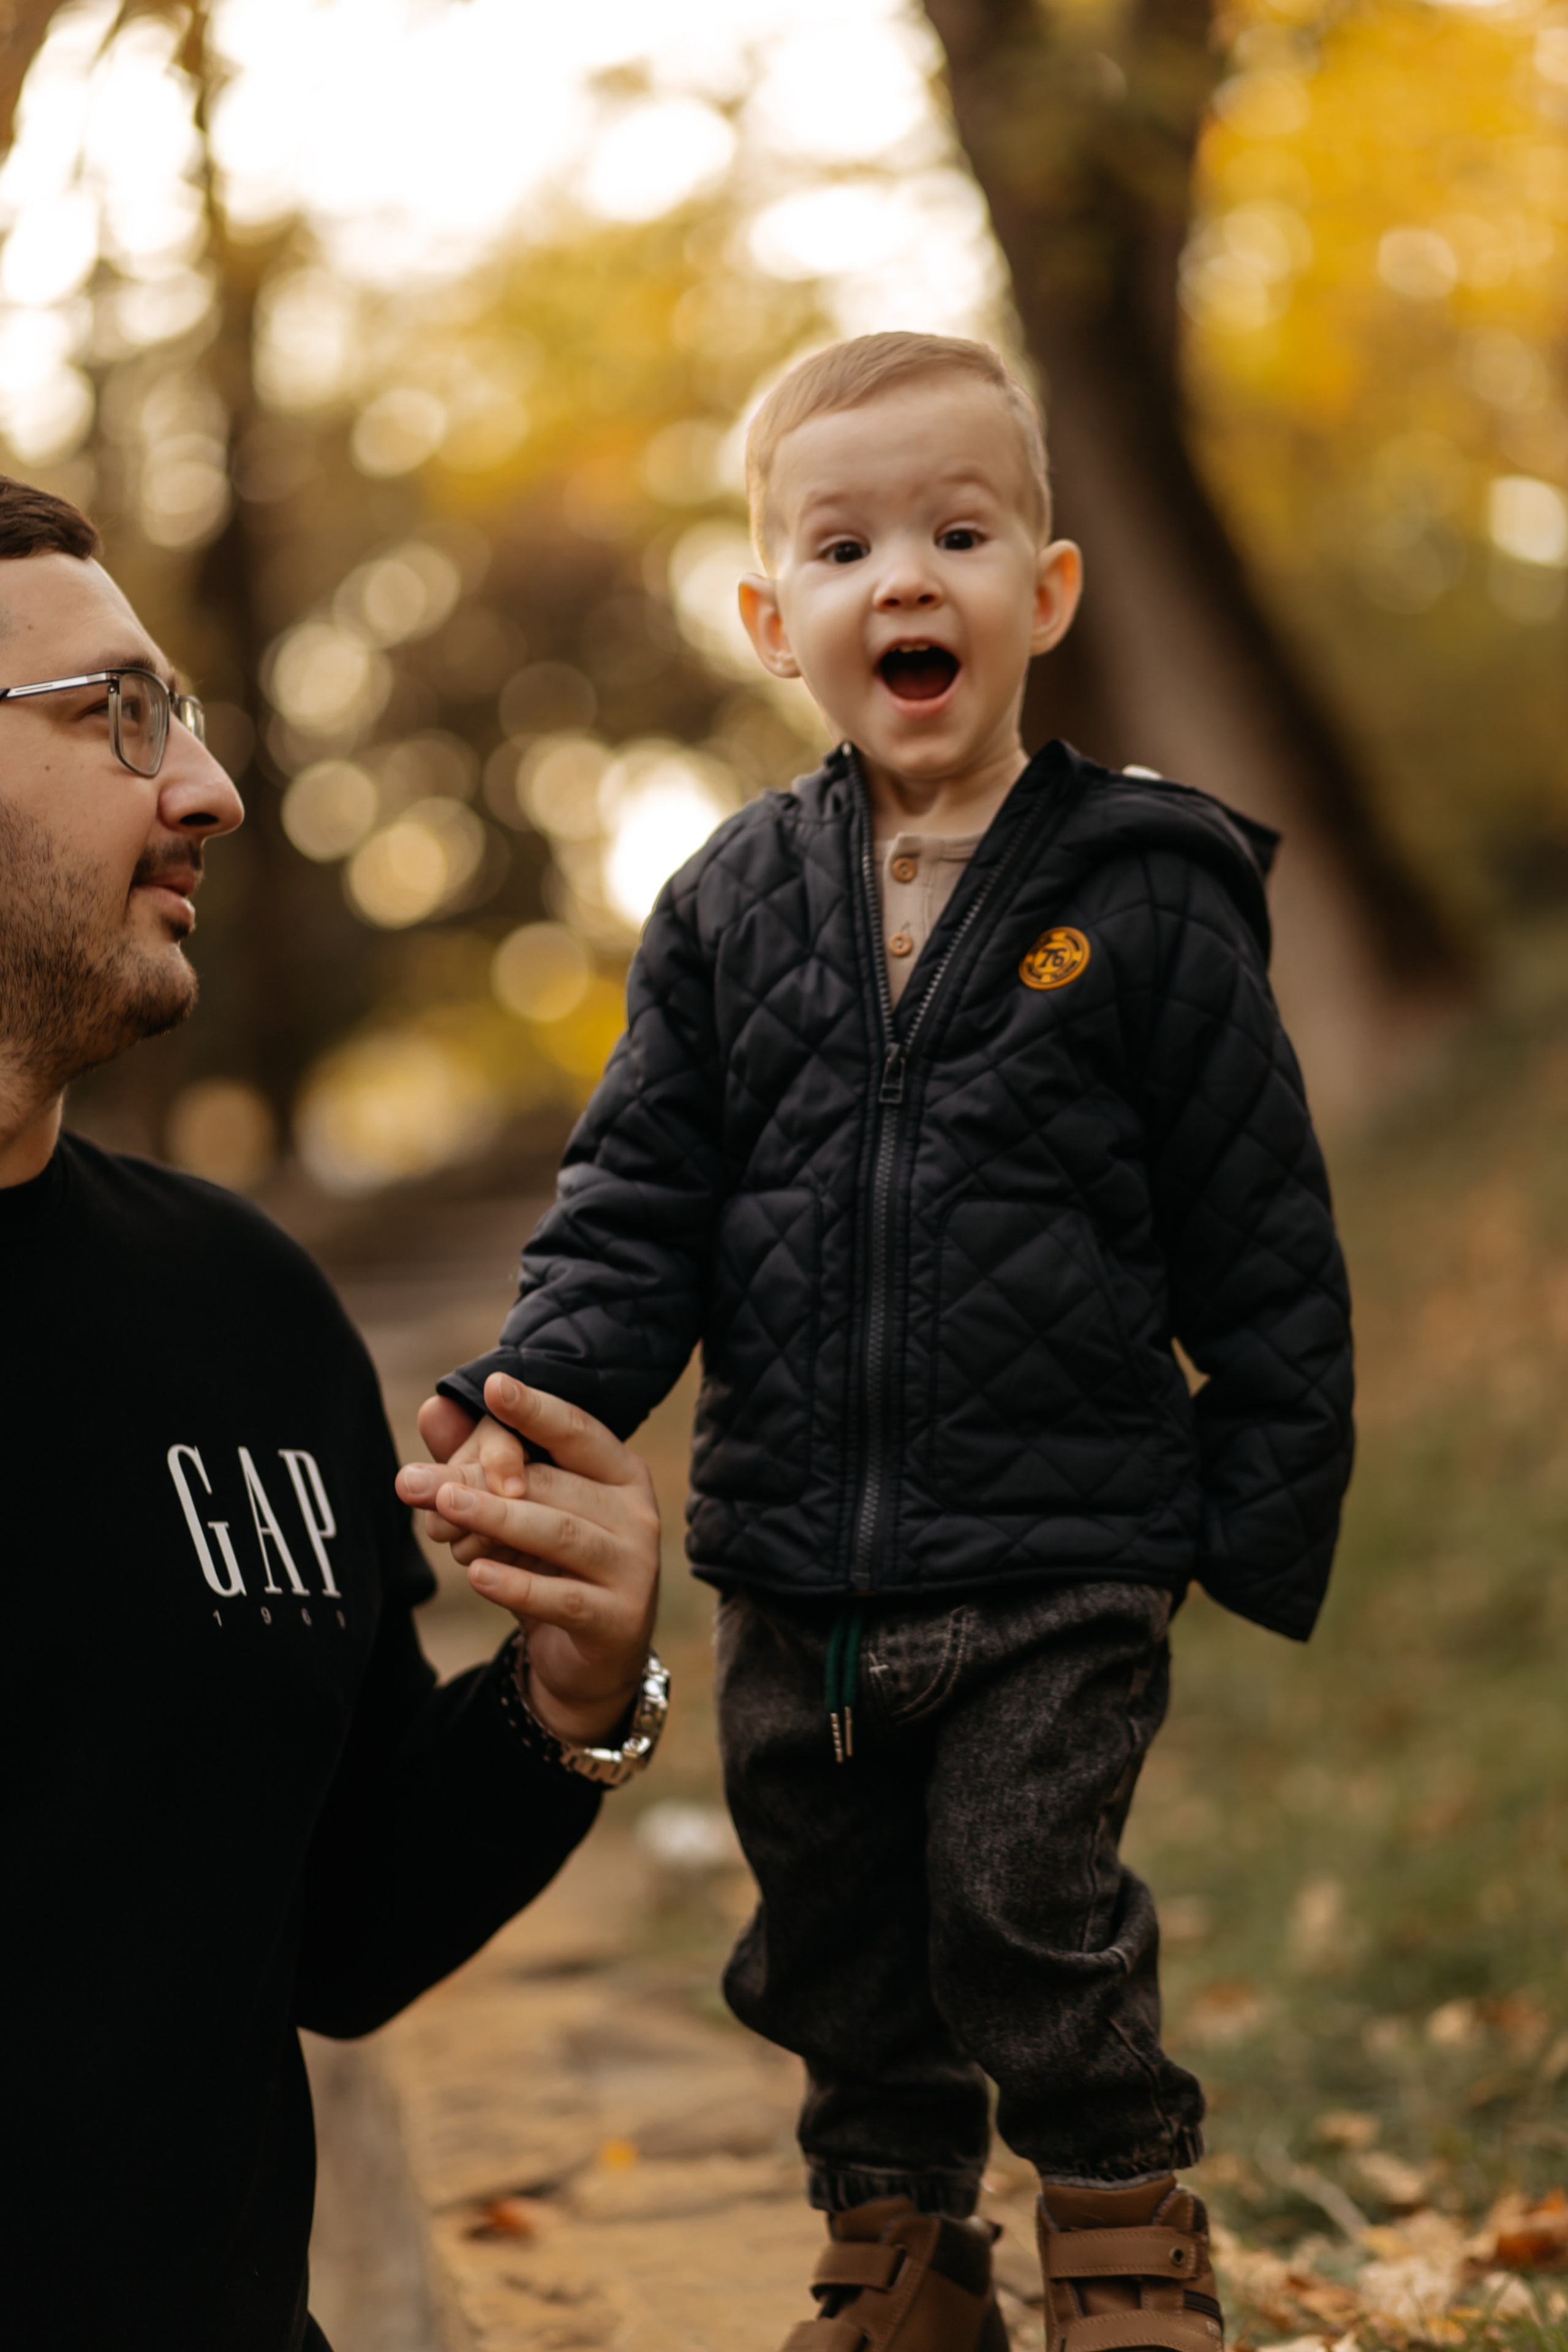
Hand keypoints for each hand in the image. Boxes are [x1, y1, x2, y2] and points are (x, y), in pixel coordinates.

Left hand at [397, 1373, 659, 1746]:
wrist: (592, 1661)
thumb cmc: (554, 1567)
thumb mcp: (521, 1510)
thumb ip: (481, 1459)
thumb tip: (432, 1407)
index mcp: (621, 1473)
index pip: (578, 1431)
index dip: (537, 1409)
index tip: (494, 1385)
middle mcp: (638, 1514)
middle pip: (553, 1485)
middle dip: (481, 1479)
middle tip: (416, 1482)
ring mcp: (635, 1568)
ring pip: (559, 1534)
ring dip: (497, 1519)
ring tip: (443, 1509)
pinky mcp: (619, 1620)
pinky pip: (562, 1597)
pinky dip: (517, 1584)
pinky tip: (476, 1574)